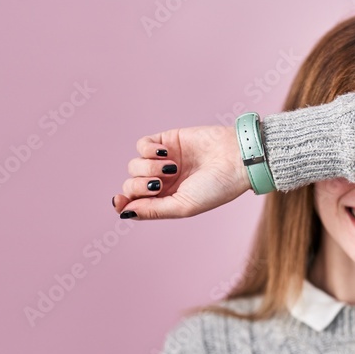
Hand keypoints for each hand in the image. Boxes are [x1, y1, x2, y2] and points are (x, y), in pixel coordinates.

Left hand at [112, 125, 252, 219]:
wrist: (236, 159)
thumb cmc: (216, 188)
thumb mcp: (184, 206)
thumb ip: (153, 210)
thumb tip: (125, 213)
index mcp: (167, 201)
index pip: (135, 203)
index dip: (123, 202)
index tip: (118, 200)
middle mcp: (163, 182)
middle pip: (132, 184)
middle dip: (139, 185)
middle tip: (159, 184)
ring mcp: (163, 161)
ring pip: (134, 165)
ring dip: (147, 168)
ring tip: (171, 168)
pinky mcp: (166, 140)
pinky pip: (142, 145)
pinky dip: (149, 150)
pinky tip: (166, 153)